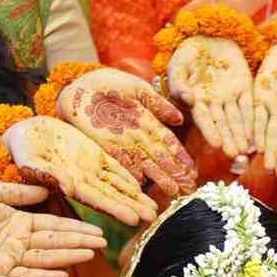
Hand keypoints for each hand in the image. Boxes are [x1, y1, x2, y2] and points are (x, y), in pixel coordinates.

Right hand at [4, 115, 157, 226]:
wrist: (25, 133)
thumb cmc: (21, 148)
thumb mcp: (31, 160)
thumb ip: (50, 174)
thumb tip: (70, 188)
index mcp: (70, 185)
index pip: (98, 200)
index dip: (117, 209)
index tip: (134, 219)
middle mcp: (84, 181)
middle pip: (113, 196)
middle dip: (133, 207)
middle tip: (154, 217)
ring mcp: (91, 168)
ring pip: (118, 185)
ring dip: (136, 196)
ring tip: (154, 207)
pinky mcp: (94, 154)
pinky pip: (115, 167)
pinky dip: (128, 176)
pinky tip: (143, 185)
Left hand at [57, 67, 196, 196]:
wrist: (82, 86)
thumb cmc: (112, 85)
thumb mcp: (139, 90)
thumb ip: (158, 103)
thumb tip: (179, 119)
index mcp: (148, 122)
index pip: (169, 143)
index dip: (181, 157)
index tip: (193, 171)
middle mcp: (138, 136)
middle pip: (160, 158)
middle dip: (175, 174)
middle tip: (189, 189)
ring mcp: (123, 142)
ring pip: (145, 163)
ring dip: (159, 178)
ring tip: (173, 191)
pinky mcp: (106, 145)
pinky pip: (121, 160)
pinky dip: (131, 171)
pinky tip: (143, 183)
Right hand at [166, 35, 253, 157]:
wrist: (207, 36)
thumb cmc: (187, 55)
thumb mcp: (178, 66)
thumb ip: (179, 83)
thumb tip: (187, 99)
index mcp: (197, 101)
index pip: (204, 119)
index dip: (210, 131)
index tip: (216, 144)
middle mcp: (214, 103)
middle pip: (223, 124)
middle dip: (229, 139)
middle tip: (235, 154)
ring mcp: (230, 96)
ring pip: (237, 119)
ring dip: (241, 134)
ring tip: (245, 150)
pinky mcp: (244, 87)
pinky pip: (249, 105)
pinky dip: (251, 119)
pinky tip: (254, 132)